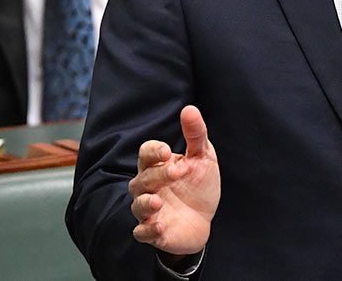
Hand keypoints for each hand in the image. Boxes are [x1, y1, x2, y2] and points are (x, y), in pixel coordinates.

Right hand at [129, 105, 219, 256]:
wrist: (203, 220)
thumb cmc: (198, 185)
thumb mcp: (202, 157)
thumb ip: (196, 135)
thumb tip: (190, 109)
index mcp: (157, 166)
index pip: (146, 153)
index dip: (153, 152)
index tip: (167, 151)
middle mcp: (148, 187)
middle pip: (143, 178)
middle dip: (158, 175)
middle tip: (178, 173)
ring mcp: (149, 211)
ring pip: (138, 205)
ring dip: (145, 203)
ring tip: (157, 202)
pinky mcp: (154, 233)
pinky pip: (143, 233)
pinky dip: (148, 230)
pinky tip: (159, 225)